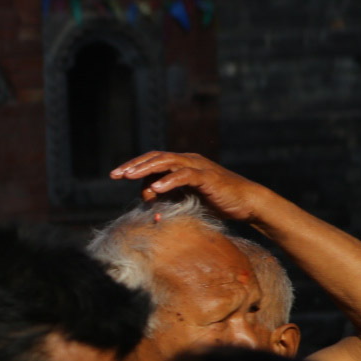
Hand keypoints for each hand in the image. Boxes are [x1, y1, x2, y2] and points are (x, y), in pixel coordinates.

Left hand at [109, 152, 271, 223]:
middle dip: (134, 165)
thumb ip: (167, 198)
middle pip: (156, 158)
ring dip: (147, 169)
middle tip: (115, 174)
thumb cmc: (215, 202)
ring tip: (130, 177)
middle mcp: (188, 161)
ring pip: (167, 162)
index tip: (115, 175)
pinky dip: (170, 181)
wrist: (245, 203)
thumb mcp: (185, 199)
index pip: (153, 160)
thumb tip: (147, 201)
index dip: (133, 166)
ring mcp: (198, 167)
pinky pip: (185, 175)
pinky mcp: (207, 177)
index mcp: (181, 164)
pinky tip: (157, 188)